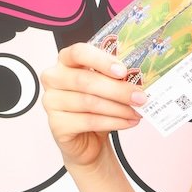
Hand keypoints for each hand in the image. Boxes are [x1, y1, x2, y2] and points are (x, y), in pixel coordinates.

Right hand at [40, 42, 145, 168]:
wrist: (87, 139)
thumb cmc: (96, 106)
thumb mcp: (105, 85)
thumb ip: (115, 77)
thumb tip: (138, 77)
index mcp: (65, 60)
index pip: (79, 52)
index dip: (101, 60)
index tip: (123, 71)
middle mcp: (53, 78)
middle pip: (85, 80)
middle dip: (117, 89)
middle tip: (140, 97)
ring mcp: (51, 102)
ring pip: (89, 102)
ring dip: (119, 108)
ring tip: (137, 111)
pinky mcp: (56, 125)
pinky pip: (89, 121)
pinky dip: (113, 122)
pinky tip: (128, 122)